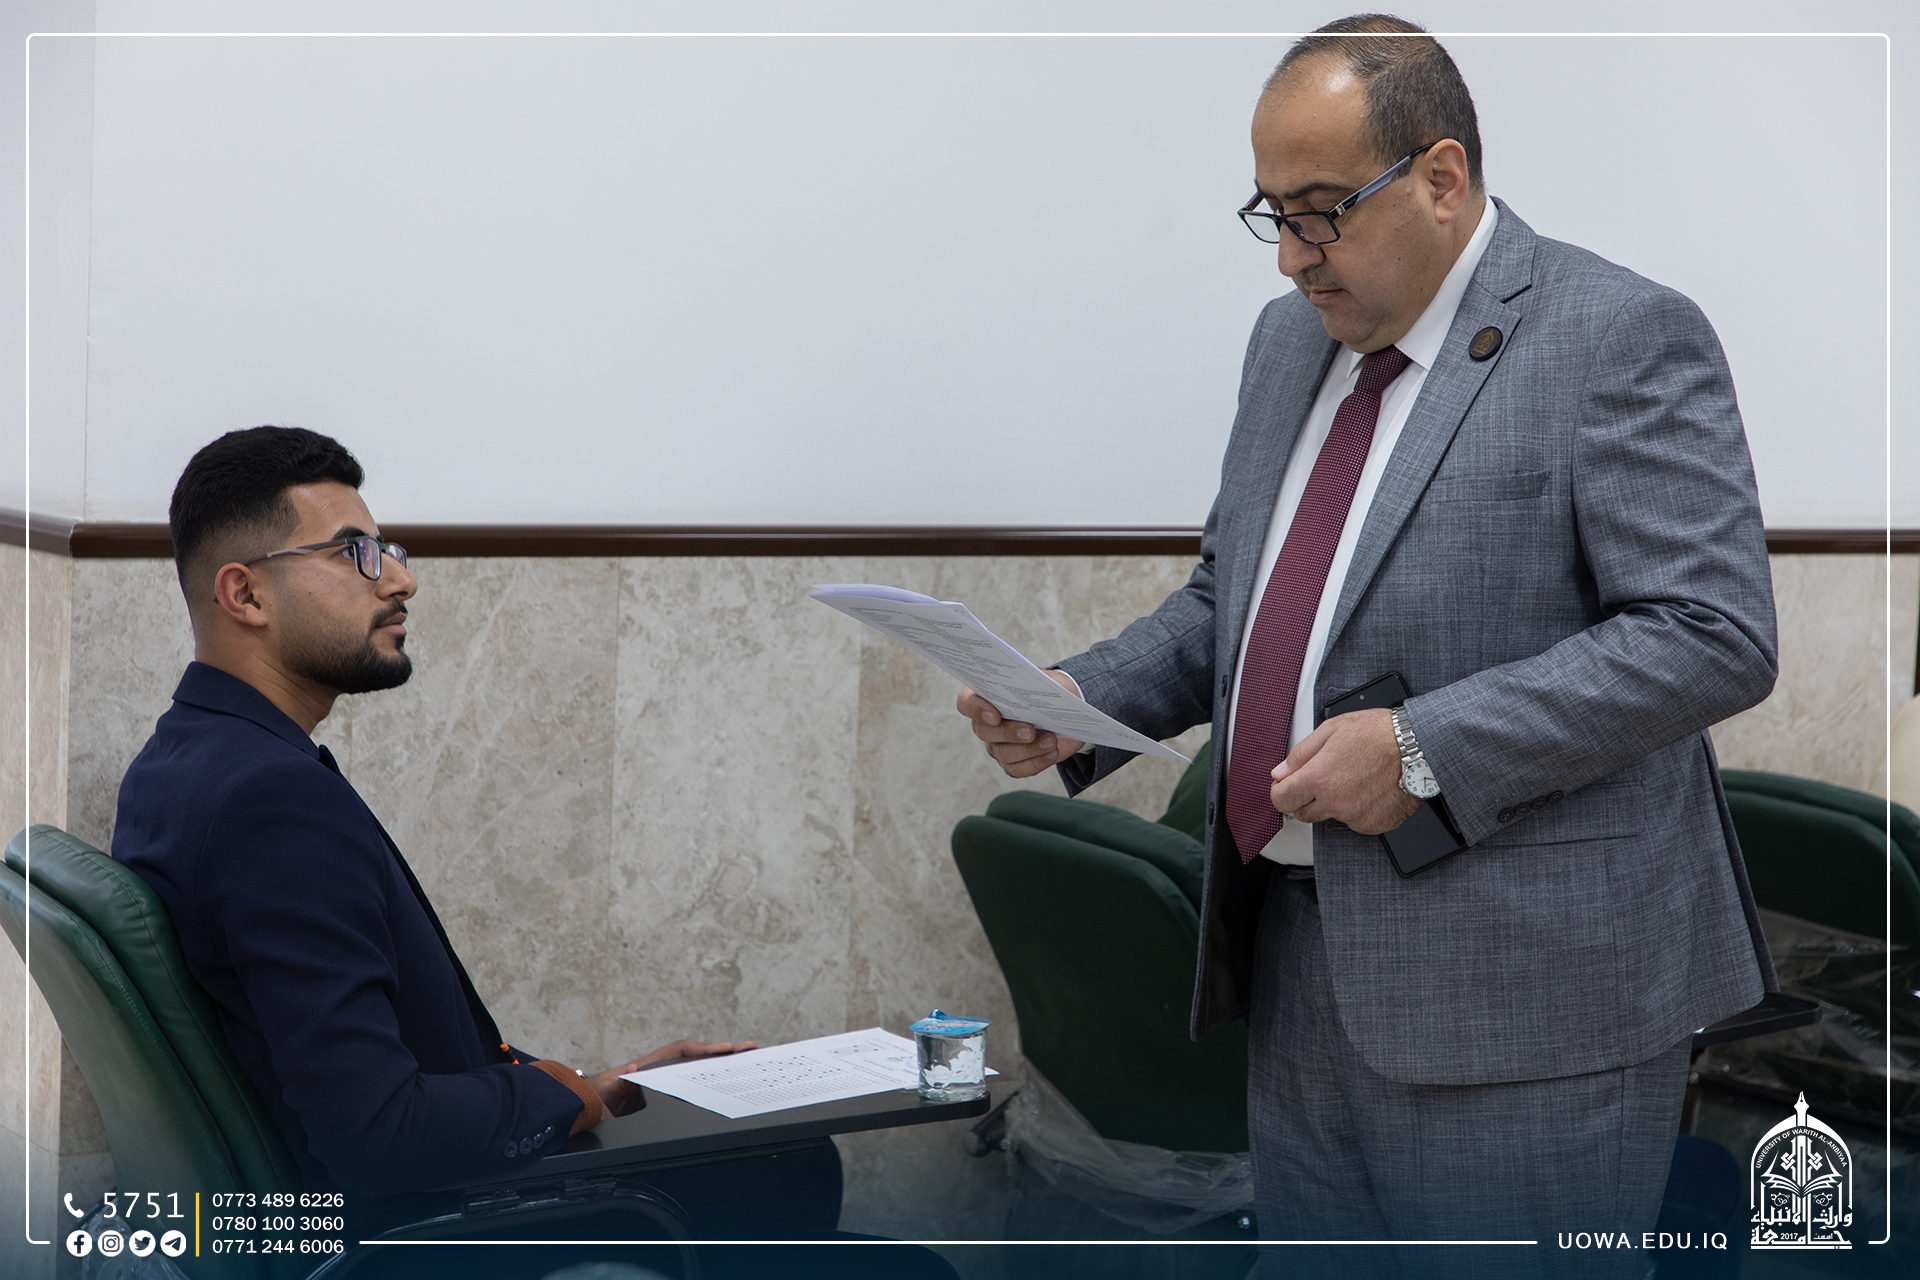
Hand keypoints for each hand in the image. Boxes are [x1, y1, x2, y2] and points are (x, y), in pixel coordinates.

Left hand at [587, 1039, 755, 1116]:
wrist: (578, 1107)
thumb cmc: (591, 1099)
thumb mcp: (602, 1092)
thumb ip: (616, 1083)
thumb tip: (631, 1071)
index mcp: (647, 1066)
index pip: (680, 1052)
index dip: (704, 1049)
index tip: (726, 1049)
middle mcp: (657, 1070)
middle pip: (694, 1057)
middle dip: (722, 1052)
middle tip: (750, 1048)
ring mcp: (659, 1081)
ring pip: (694, 1070)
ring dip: (718, 1065)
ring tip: (745, 1061)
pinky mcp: (659, 1095)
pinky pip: (688, 1084)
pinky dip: (707, 1080)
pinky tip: (722, 1084)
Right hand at [958, 670, 1085, 777]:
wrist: (1064, 714)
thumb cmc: (1049, 694)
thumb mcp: (1047, 681)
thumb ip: (1038, 683)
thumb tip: (1038, 688)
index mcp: (987, 697)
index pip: (966, 702)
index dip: (975, 709)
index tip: (995, 715)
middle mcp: (986, 724)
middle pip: (984, 732)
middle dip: (1008, 732)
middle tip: (1030, 731)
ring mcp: (997, 746)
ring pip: (1003, 753)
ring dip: (1030, 748)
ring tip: (1051, 740)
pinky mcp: (1012, 764)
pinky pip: (1018, 769)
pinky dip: (1037, 761)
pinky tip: (1052, 752)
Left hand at [1267, 707, 1419, 835]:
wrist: (1418, 747)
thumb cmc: (1378, 733)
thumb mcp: (1331, 730)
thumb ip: (1300, 754)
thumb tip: (1280, 773)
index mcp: (1318, 779)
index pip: (1281, 800)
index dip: (1281, 791)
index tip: (1287, 785)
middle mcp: (1334, 803)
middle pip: (1303, 813)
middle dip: (1305, 798)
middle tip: (1323, 778)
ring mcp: (1355, 817)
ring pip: (1331, 817)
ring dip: (1334, 803)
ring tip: (1353, 778)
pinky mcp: (1374, 824)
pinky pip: (1356, 821)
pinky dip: (1357, 809)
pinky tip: (1369, 788)